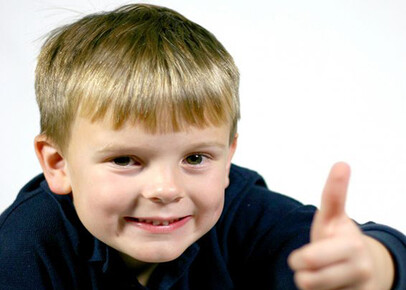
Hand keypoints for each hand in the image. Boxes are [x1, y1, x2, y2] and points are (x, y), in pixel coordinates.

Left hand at [288, 162, 394, 289]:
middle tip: (302, 259)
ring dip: (308, 280)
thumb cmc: (339, 239)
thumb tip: (342, 163)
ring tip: (320, 272)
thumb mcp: (333, 217)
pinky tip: (329, 285)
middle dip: (299, 265)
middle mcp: (358, 267)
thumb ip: (334, 194)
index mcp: (350, 244)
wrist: (365, 270)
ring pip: (309, 287)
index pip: (321, 250)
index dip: (309, 256)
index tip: (307, 250)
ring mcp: (359, 288)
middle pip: (306, 275)